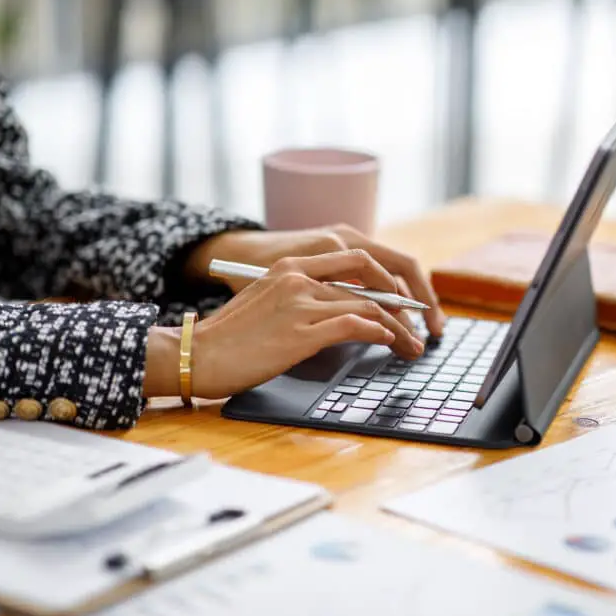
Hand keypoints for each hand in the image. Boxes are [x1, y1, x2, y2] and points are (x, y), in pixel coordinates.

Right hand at [143, 251, 425, 399]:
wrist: (197, 354)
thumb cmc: (233, 338)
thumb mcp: (270, 303)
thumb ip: (305, 298)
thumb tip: (348, 315)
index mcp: (292, 265)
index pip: (357, 261)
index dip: (388, 281)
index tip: (404, 303)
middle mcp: (299, 275)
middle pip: (371, 279)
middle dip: (403, 302)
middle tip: (418, 326)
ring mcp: (301, 301)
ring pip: (369, 306)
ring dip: (398, 328)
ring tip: (412, 347)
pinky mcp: (301, 330)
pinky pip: (356, 325)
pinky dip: (380, 334)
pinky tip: (390, 344)